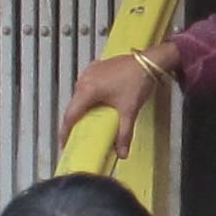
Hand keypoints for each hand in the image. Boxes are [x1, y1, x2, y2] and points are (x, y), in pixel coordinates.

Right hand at [59, 40, 176, 158]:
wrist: (150, 61)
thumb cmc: (138, 82)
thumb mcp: (130, 111)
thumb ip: (124, 134)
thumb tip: (122, 154)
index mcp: (87, 90)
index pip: (70, 115)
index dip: (65, 131)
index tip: (64, 143)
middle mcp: (84, 80)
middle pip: (74, 105)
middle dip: (75, 121)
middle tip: (77, 135)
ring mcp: (90, 71)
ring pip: (80, 94)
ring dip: (82, 107)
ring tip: (87, 121)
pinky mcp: (97, 67)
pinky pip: (87, 85)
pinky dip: (89, 96)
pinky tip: (97, 103)